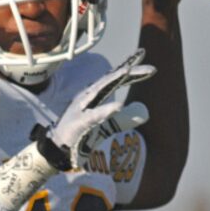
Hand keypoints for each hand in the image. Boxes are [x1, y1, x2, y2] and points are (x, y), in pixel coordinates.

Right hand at [34, 49, 154, 169]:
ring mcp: (82, 107)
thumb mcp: (106, 124)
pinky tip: (118, 106)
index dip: (132, 70)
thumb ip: (123, 118)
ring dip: (114, 79)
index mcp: (96, 95)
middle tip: (150, 68)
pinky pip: (94, 115)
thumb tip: (144, 114)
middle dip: (129, 70)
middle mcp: (88, 96)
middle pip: (111, 79)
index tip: (150, 66)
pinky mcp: (80, 122)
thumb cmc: (81, 132)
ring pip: (100, 89)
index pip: (116, 79)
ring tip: (129, 70)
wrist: (59, 145)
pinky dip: (105, 110)